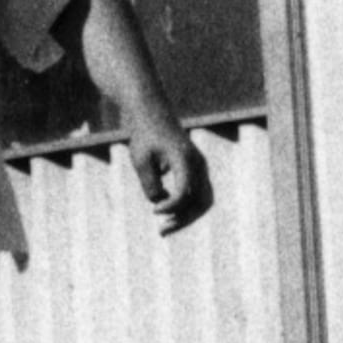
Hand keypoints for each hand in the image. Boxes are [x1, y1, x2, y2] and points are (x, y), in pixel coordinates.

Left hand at [127, 116, 209, 234]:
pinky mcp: (195, 168)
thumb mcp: (140, 160)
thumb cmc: (144, 135)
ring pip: (202, 200)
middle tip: (162, 230)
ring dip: (186, 216)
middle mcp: (198, 163)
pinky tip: (165, 211)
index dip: (172, 206)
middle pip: (201, 201)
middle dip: (184, 219)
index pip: (186, 190)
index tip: (154, 211)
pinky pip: (197, 193)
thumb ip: (150, 184)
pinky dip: (185, 207)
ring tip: (164, 228)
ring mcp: (199, 166)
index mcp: (184, 157)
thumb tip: (159, 203)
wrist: (151, 112)